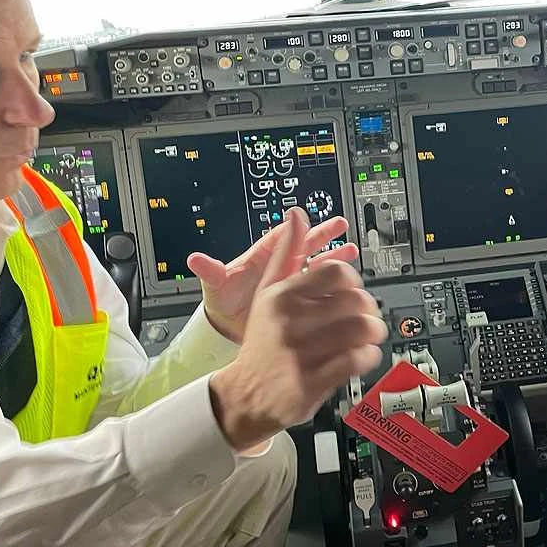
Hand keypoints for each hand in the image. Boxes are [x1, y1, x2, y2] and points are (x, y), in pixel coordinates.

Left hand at [186, 207, 358, 342]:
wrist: (228, 329)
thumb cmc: (222, 304)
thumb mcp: (216, 286)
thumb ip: (211, 271)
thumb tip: (195, 260)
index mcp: (262, 256)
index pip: (281, 236)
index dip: (294, 227)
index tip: (306, 217)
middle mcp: (280, 266)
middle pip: (304, 244)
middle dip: (322, 234)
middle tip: (339, 224)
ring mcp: (291, 281)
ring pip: (317, 263)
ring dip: (333, 256)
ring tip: (351, 249)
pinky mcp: (298, 298)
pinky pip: (320, 286)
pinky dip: (334, 282)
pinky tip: (347, 280)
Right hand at [207, 210, 386, 451]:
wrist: (245, 395)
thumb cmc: (263, 342)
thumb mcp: (267, 294)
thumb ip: (286, 254)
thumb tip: (296, 215)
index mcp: (282, 296)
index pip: (336, 272)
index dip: (355, 281)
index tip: (355, 291)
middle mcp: (290, 322)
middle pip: (355, 301)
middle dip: (371, 309)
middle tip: (370, 316)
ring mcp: (301, 352)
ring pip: (360, 329)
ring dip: (374, 332)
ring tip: (371, 335)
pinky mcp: (312, 380)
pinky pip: (357, 359)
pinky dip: (369, 356)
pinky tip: (364, 355)